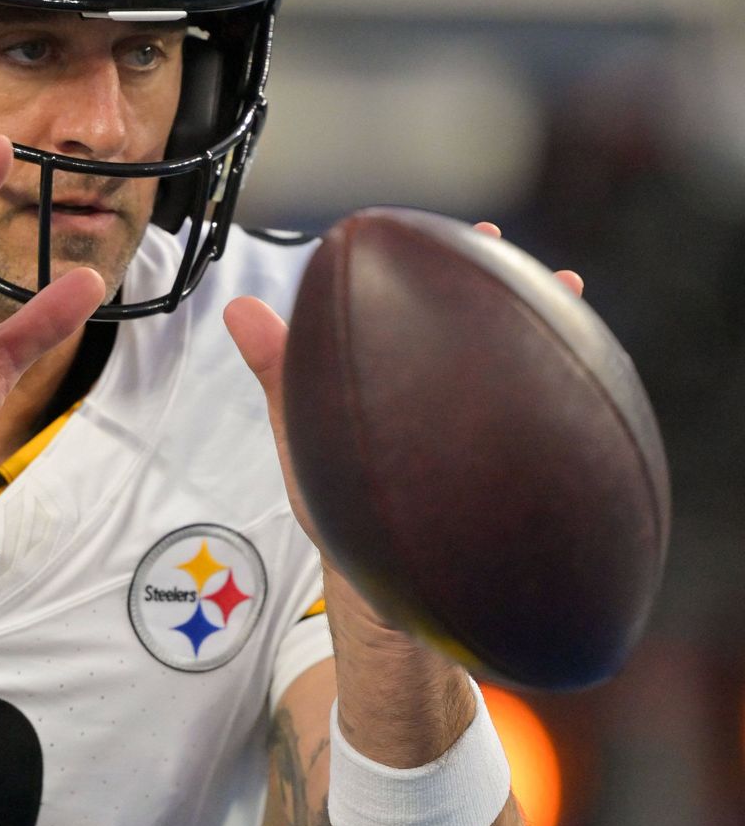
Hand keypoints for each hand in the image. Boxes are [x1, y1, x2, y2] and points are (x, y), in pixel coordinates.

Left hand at [224, 223, 584, 571]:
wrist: (393, 595)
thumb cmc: (344, 514)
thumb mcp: (304, 438)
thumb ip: (281, 373)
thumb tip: (237, 307)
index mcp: (392, 378)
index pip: (405, 304)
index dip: (413, 262)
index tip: (416, 230)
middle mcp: (438, 394)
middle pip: (466, 321)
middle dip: (485, 276)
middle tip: (493, 239)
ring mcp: (480, 424)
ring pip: (513, 358)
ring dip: (536, 319)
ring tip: (562, 286)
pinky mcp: (512, 462)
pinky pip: (542, 410)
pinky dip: (566, 378)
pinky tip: (588, 362)